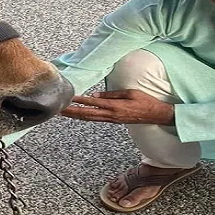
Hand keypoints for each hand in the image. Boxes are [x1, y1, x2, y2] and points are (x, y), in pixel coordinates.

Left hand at [60, 89, 174, 125]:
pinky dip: (84, 117)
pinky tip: (78, 115)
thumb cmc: (145, 101)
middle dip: (71, 112)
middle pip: (86, 114)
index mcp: (115, 107)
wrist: (156, 115)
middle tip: (58, 109)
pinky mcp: (113, 121)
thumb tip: (94, 95)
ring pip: (89, 118)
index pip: (92, 103)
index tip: (67, 98)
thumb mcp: (130, 93)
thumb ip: (111, 94)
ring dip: (75, 116)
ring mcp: (111, 119)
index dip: (79, 101)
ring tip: (63, 113)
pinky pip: (95, 119)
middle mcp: (111, 115)